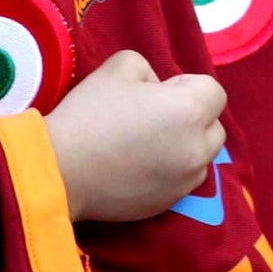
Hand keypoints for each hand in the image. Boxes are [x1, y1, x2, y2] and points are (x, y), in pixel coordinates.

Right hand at [45, 51, 227, 221]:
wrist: (58, 171)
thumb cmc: (88, 114)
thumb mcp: (119, 68)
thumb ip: (149, 68)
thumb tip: (158, 89)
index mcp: (191, 111)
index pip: (213, 91)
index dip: (185, 86)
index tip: (156, 93)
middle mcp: (197, 149)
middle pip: (214, 126)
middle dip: (193, 117)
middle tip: (153, 117)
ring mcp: (185, 181)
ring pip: (201, 156)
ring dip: (185, 146)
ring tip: (147, 143)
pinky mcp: (168, 204)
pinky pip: (182, 181)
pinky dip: (171, 171)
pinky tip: (139, 166)